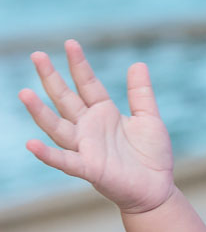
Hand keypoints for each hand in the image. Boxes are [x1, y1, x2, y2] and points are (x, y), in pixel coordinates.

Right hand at [18, 39, 174, 213]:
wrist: (156, 188)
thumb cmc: (151, 155)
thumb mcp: (149, 117)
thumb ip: (140, 93)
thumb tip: (137, 63)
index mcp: (104, 113)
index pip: (88, 84)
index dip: (79, 65)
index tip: (70, 43)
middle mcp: (90, 128)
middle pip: (66, 99)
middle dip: (51, 78)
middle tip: (37, 55)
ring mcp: (86, 148)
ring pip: (57, 127)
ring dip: (40, 112)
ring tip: (23, 93)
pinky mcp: (89, 168)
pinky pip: (65, 161)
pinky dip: (48, 154)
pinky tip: (31, 145)